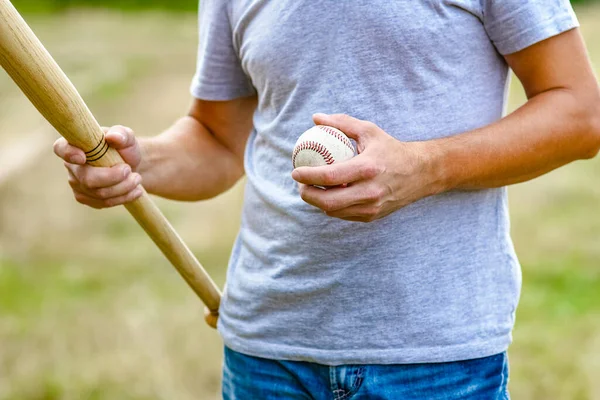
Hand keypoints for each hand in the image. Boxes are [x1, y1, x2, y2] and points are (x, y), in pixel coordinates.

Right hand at [53, 125, 143, 208]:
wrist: (130, 167)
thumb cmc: (125, 148)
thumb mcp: (127, 137)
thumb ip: (122, 134)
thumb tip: (114, 137)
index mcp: (75, 144)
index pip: (61, 148)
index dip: (68, 153)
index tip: (83, 157)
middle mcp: (71, 166)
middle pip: (87, 179)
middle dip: (113, 177)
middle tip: (129, 169)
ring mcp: (77, 184)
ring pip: (99, 194)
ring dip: (124, 187)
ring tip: (137, 178)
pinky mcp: (86, 198)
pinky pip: (104, 203)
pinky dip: (124, 197)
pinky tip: (135, 191)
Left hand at [291, 114, 443, 221]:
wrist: (421, 173)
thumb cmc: (391, 149)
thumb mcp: (369, 130)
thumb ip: (342, 123)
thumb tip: (316, 118)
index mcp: (368, 168)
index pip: (329, 176)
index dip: (307, 176)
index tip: (295, 171)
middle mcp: (370, 191)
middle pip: (328, 201)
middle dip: (307, 195)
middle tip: (300, 185)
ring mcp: (372, 207)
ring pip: (334, 211)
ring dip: (317, 202)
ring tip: (310, 189)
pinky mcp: (372, 216)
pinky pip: (344, 215)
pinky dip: (331, 207)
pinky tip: (327, 195)